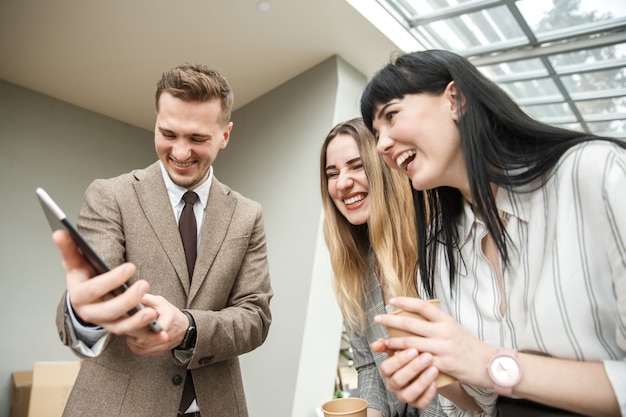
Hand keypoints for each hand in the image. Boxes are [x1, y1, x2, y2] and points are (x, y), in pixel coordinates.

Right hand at [53, 230, 161, 338]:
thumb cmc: (83, 277)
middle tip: (145, 284)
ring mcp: (105, 323)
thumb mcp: (75, 263)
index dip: (112, 279)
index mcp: (78, 296)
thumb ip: (68, 248)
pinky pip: (134, 335)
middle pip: (109, 311)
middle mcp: (90, 313)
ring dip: (137, 322)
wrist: (85, 299)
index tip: (131, 266)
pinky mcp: (119, 329)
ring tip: (153, 312)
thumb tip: (59, 231)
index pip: (94, 289)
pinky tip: (162, 331)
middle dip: (127, 300)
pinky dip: (147, 334)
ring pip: (120, 327)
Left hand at [124, 294, 189, 355]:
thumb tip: (130, 295)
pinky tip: (132, 338)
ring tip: (128, 330)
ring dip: (132, 340)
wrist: (183, 327)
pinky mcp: (158, 351)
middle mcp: (168, 335)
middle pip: (145, 339)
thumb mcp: (160, 301)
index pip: (154, 327)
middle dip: (133, 333)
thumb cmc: (170, 313)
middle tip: (125, 325)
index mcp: (169, 320)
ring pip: (142, 347)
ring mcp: (163, 345)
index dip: (141, 326)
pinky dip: (134, 345)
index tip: (132, 321)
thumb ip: (146, 299)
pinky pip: (141, 351)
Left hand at [373, 297, 492, 407]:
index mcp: (446, 320)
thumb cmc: (468, 345)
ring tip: (383, 340)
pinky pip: (418, 361)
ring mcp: (442, 348)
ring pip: (410, 343)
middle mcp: (443, 331)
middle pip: (410, 323)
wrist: (487, 364)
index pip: (422, 306)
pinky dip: (406, 359)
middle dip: (390, 321)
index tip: (391, 301)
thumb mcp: (454, 327)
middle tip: (378, 318)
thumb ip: (436, 322)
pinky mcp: (442, 364)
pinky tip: (396, 358)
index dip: (405, 302)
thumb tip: (416, 314)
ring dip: (393, 342)